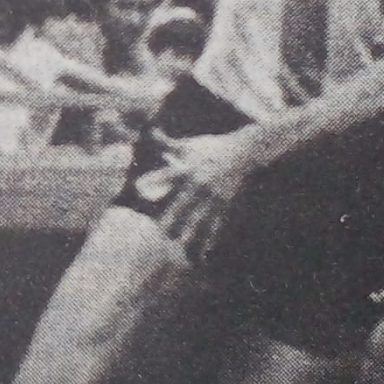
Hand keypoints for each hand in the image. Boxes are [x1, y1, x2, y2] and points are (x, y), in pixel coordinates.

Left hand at [150, 127, 265, 266]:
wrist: (244, 153)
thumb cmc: (213, 148)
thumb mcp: (191, 145)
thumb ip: (169, 143)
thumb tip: (150, 131)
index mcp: (189, 168)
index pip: (167, 174)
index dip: (154, 180)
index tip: (140, 189)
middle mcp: (200, 184)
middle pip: (182, 204)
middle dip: (170, 219)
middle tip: (156, 234)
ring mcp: (213, 195)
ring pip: (198, 218)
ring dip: (188, 234)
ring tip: (179, 249)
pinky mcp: (223, 203)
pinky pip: (215, 223)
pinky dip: (209, 237)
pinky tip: (203, 252)